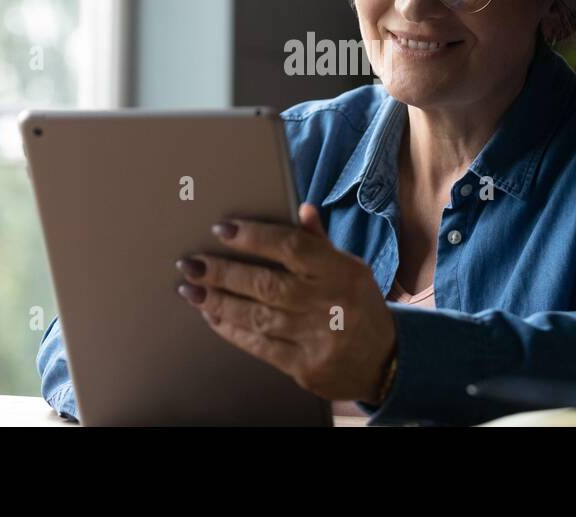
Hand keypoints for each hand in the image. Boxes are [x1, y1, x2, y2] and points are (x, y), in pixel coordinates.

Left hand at [175, 203, 396, 403]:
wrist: (384, 362)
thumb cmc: (360, 306)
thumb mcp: (350, 269)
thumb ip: (320, 242)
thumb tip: (301, 208)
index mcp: (342, 272)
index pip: (292, 247)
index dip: (254, 236)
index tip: (222, 229)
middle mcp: (328, 303)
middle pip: (266, 284)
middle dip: (223, 272)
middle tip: (191, 262)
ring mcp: (316, 339)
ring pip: (257, 316)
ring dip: (218, 301)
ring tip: (190, 288)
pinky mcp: (304, 367)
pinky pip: (259, 346)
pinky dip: (231, 330)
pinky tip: (211, 315)